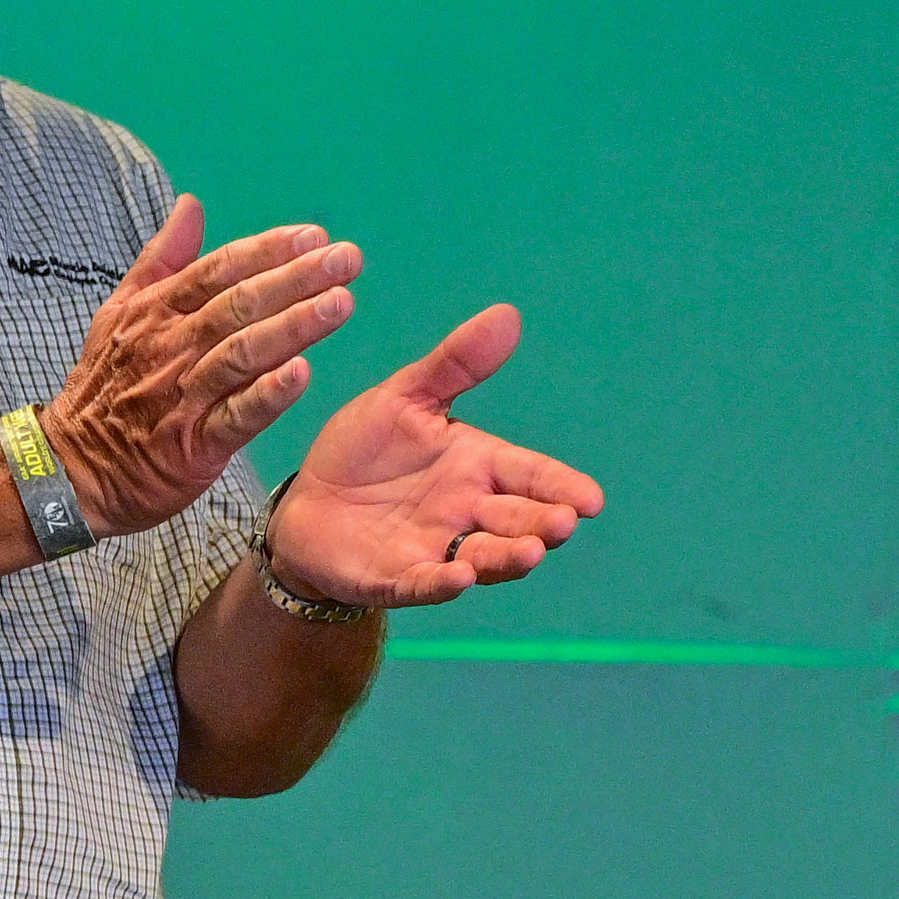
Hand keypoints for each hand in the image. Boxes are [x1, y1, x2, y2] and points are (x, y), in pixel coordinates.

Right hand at [46, 197, 360, 537]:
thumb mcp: (122, 312)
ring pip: (243, 353)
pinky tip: (304, 374)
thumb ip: (162, 259)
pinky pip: (237, 415)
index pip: (217, 270)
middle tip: (347, 260)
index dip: (267, 250)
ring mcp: (184, 394)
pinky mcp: (196, 443)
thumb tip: (191, 205)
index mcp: (157, 311)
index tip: (314, 236)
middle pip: (238, 304)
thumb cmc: (110, 383)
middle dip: (295, 279)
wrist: (77, 465)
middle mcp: (172, 345)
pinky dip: (269, 395)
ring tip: (339, 304)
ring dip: (293, 327)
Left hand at [262, 306, 602, 609]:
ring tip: (530, 552)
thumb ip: (455, 364)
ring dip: (508, 558)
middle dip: (543, 524)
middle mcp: (467, 513)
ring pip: (485, 557)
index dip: (561, 487)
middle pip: (517, 521)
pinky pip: (424, 583)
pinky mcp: (396, 578)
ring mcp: (436, 549)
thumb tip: (508, 314)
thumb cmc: (363, 451)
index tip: (592, 500)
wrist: (306, 502)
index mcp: (477, 467)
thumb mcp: (405, 398)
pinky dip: (443, 583)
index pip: (530, 476)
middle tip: (562, 523)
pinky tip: (460, 577)